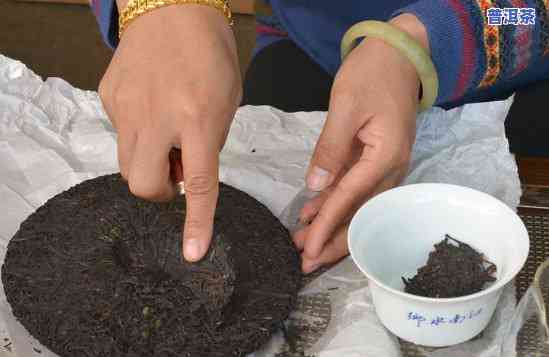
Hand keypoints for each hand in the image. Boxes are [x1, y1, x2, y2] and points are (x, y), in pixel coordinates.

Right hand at [99, 4, 241, 261]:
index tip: (193, 253)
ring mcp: (127, 108)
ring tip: (165, 136)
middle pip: (142, 185)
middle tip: (176, 171)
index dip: (197, 223)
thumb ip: (206, 144)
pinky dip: (138, 136)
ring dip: (148, 163)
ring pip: (126, 163)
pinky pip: (120, 134)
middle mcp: (158, 118)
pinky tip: (151, 109)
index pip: (199, 184)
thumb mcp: (226, 103)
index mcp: (198, 119)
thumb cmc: (212, 57)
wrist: (173, 8)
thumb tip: (182, 174)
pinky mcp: (108, 98)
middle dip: (159, 191)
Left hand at [293, 14, 428, 273]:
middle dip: (334, 241)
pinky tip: (316, 213)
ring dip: (334, 226)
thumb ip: (331, 149)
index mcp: (386, 157)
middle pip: (361, 214)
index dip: (326, 227)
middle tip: (306, 263)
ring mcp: (388, 165)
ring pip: (359, 206)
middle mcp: (392, 168)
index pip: (350, 200)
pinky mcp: (379, 158)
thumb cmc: (372, 73)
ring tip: (306, 245)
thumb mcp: (346, 106)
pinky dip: (337, 203)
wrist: (399, 53)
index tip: (306, 249)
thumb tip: (315, 187)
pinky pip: (358, 188)